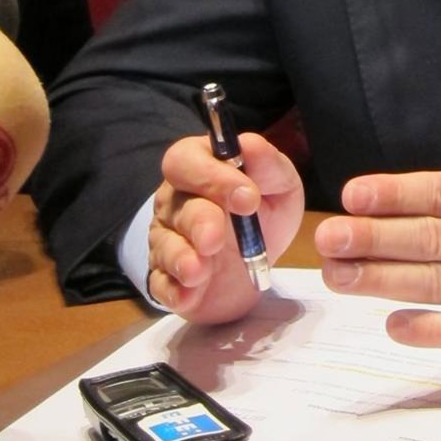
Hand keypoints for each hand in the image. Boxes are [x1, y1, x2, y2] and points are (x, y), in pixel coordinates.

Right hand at [148, 131, 304, 323]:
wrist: (257, 263)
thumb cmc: (264, 212)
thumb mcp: (280, 184)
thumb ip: (268, 165)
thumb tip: (249, 144)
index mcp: (200, 168)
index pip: (186, 161)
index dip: (212, 176)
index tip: (248, 197)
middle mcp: (176, 201)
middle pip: (176, 206)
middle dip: (198, 221)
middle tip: (216, 239)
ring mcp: (166, 240)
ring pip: (165, 245)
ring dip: (181, 258)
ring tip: (199, 271)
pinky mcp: (167, 279)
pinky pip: (160, 284)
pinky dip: (174, 290)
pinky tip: (188, 295)